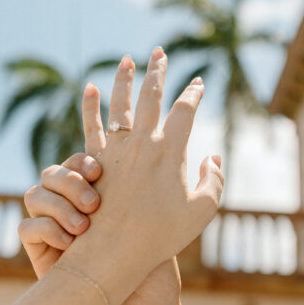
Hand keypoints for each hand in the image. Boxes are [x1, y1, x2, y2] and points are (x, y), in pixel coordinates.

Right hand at [19, 155, 185, 304]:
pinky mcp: (40, 254)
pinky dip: (46, 228)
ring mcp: (54, 230)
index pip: (87, 155)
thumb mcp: (166, 223)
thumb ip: (157, 186)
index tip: (99, 165)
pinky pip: (27, 227)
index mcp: (104, 194)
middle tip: (96, 199)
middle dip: (72, 175)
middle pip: (57, 169)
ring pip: (36, 193)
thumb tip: (176, 156)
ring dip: (59, 202)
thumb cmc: (155, 273)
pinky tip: (70, 244)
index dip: (83, 140)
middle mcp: (74, 208)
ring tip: (85, 227)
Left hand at [61, 48, 221, 297]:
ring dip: (124, 79)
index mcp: (171, 151)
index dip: (193, 94)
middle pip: (150, 96)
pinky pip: (90, 126)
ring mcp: (115, 150)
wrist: (116, 251)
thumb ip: (213, 180)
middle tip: (159, 52)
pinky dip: (90, 106)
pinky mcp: (93, 162)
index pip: (185, 111)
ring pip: (120, 104)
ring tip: (127, 60)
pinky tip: (90, 89)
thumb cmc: (162, 236)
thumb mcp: (201, 211)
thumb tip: (212, 158)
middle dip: (157, 71)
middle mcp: (142, 143)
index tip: (197, 83)